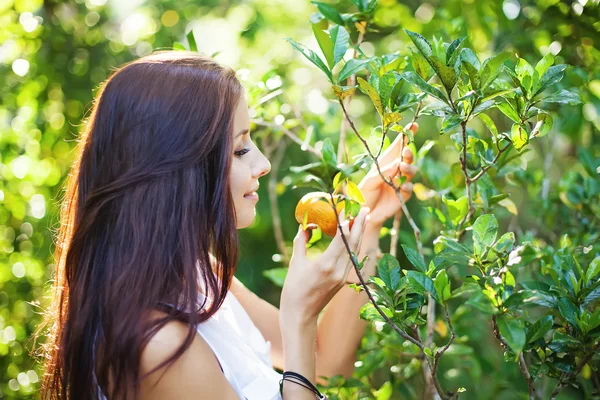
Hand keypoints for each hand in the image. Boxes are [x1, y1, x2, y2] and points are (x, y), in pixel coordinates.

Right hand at [280, 207, 370, 326]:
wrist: (300, 314)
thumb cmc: (293, 289)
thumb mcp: (296, 263)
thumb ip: (301, 242)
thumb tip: (305, 225)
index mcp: (326, 265)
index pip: (341, 239)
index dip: (345, 223)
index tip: (348, 209)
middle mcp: (338, 271)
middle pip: (353, 244)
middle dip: (360, 225)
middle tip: (366, 209)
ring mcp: (343, 276)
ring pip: (355, 251)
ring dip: (360, 234)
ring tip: (365, 218)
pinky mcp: (343, 280)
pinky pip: (351, 259)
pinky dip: (354, 245)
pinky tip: (356, 236)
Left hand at [357, 122, 418, 226]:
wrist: (364, 213)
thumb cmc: (364, 193)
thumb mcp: (368, 181)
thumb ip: (381, 173)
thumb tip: (397, 164)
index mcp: (385, 162)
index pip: (398, 146)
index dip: (406, 135)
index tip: (414, 124)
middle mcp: (395, 170)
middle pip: (408, 157)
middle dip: (409, 153)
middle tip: (406, 152)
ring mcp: (401, 182)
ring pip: (411, 171)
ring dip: (408, 169)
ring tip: (402, 168)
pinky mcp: (403, 195)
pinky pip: (409, 188)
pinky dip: (406, 186)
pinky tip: (402, 187)